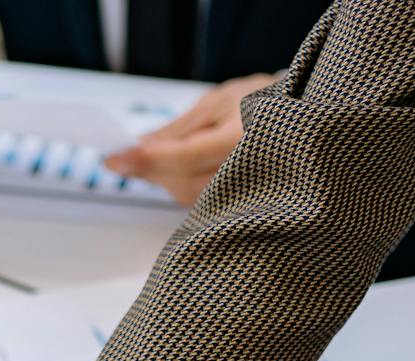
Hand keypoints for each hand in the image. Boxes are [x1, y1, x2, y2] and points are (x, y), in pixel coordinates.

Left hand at [104, 73, 278, 203]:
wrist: (299, 121)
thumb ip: (179, 128)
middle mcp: (248, 173)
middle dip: (148, 169)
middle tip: (120, 157)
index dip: (147, 159)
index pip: (185, 157)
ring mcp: (245, 194)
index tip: (114, 158)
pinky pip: (197, 201)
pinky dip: (175, 186)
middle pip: (182, 181)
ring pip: (186, 196)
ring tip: (146, 159)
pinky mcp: (238, 205)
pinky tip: (167, 171)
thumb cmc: (262, 103)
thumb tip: (142, 146)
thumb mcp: (218, 102)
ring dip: (159, 179)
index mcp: (245, 140)